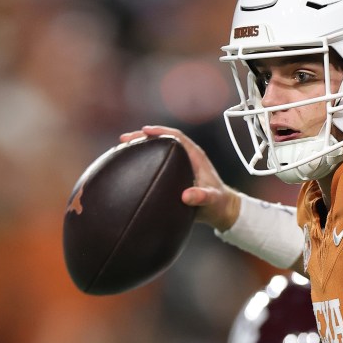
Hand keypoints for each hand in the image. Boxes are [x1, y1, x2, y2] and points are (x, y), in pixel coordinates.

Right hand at [119, 125, 240, 230]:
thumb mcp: (212, 200)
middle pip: (162, 140)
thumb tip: (186, 196)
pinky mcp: (173, 175)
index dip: (160, 132)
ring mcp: (179, 166)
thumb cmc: (218, 203)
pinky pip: (155, 163)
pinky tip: (128, 166)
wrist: (221, 210)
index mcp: (195, 156)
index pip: (176, 137)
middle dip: (143, 137)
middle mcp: (186, 157)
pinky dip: (142, 162)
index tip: (145, 131)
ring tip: (121, 148)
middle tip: (124, 139)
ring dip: (140, 148)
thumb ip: (202, 197)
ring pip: (157, 151)